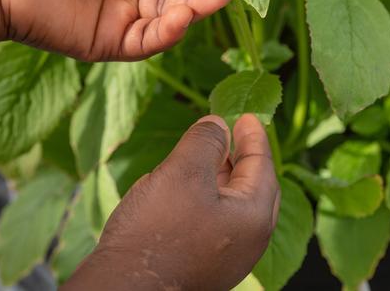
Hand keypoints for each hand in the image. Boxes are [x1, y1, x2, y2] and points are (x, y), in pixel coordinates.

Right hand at [63, 114, 280, 290]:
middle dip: (243, 159)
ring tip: (208, 157)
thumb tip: (218, 125)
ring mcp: (228, 259)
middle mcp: (249, 242)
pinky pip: (217, 224)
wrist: (127, 288)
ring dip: (224, 179)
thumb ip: (205, 142)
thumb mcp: (182, 172)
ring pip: (234, 208)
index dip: (254, 137)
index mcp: (253, 217)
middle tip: (232, 135)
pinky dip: (210, 199)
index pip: (262, 166)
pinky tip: (187, 191)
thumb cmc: (157, 231)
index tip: (248, 116)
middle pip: (254, 189)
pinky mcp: (205, 267)